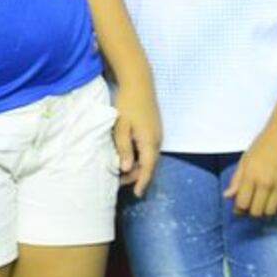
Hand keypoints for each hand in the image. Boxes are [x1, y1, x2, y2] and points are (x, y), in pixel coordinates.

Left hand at [113, 79, 160, 197]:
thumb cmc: (127, 104)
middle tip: (119, 181)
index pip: (147, 168)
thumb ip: (123, 149)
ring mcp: (157, 133)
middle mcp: (157, 139)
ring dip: (137, 165)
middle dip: (136, 175)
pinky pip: (149, 148)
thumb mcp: (121, 128)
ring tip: (121, 170)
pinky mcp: (154, 127)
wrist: (139, 82)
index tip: (137, 194)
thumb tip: (126, 169)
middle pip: (149, 164)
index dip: (142, 182)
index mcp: (149, 142)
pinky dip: (140, 156)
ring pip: (149, 156)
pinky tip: (129, 155)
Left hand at [225, 120, 276, 217]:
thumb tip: (228, 196)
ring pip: (270, 212)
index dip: (239, 208)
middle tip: (252, 202)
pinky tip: (275, 199)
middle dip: (251, 210)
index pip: (242, 204)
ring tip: (263, 200)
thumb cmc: (263, 144)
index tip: (240, 206)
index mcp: (251, 175)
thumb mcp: (245, 159)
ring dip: (264, 209)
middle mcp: (266, 183)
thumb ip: (236, 179)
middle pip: (256, 211)